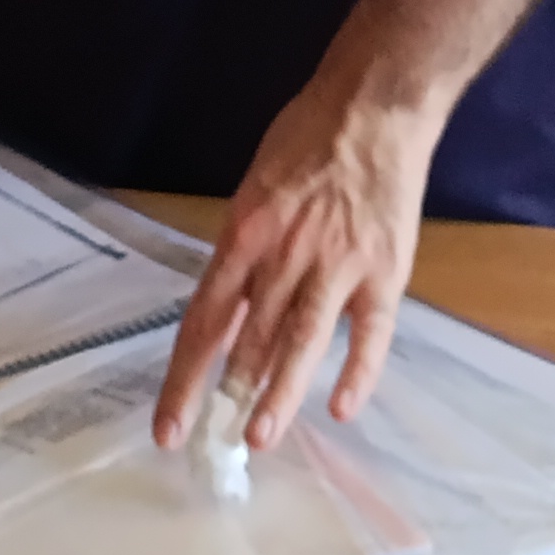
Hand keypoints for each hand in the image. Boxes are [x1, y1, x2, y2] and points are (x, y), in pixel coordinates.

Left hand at [153, 82, 440, 454]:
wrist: (373, 106)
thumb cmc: (305, 141)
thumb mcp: (253, 190)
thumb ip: (242, 252)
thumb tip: (227, 312)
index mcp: (244, 235)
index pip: (205, 321)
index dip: (185, 378)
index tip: (169, 425)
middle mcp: (285, 256)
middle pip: (249, 339)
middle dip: (226, 396)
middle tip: (211, 447)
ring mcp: (338, 265)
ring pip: (302, 342)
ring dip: (279, 394)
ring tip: (260, 438)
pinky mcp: (386, 270)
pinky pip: (371, 332)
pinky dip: (358, 371)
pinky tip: (343, 407)